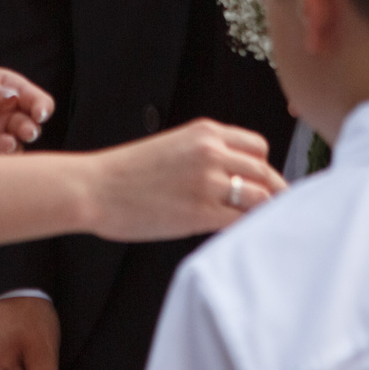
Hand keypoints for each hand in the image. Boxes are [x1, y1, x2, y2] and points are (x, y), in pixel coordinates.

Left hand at [0, 51, 52, 155]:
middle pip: (26, 127)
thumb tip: (9, 97)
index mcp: (2, 89)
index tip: (39, 112)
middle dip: (29, 130)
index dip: (41, 106)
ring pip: (11, 149)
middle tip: (24, 131)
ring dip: (12, 150)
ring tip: (2, 144)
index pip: (32, 99)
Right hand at [82, 119, 284, 242]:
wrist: (95, 188)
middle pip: (266, 172)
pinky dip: (247, 230)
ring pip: (262, 197)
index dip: (263, 168)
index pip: (258, 147)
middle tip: (271, 211)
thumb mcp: (173, 146)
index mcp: (205, 132)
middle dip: (273, 193)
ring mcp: (208, 182)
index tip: (261, 185)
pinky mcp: (202, 212)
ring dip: (264, 213)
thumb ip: (206, 154)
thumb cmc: (127, 174)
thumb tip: (235, 179)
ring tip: (257, 228)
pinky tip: (239, 237)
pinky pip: (243, 222)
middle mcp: (212, 152)